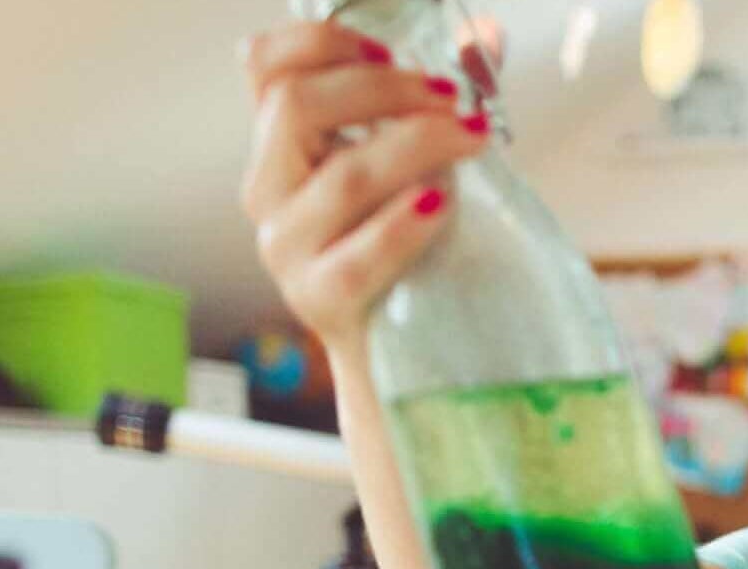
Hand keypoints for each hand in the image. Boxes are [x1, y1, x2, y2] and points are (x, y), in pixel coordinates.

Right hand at [237, 20, 490, 350]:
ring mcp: (286, 249)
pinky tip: (441, 203)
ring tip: (474, 138)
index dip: (318, 41)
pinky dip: (402, 224)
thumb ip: (438, 99)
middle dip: (386, 90)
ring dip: (418, 146)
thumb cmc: (412, 245)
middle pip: (297, 107)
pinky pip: (355, 257)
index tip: (387, 49)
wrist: (406, 353)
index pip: (262, 67)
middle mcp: (268, 191)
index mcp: (282, 146)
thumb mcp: (416, 164)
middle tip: (453, 98)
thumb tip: (485, 36)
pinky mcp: (317, 300)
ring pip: (342, 178)